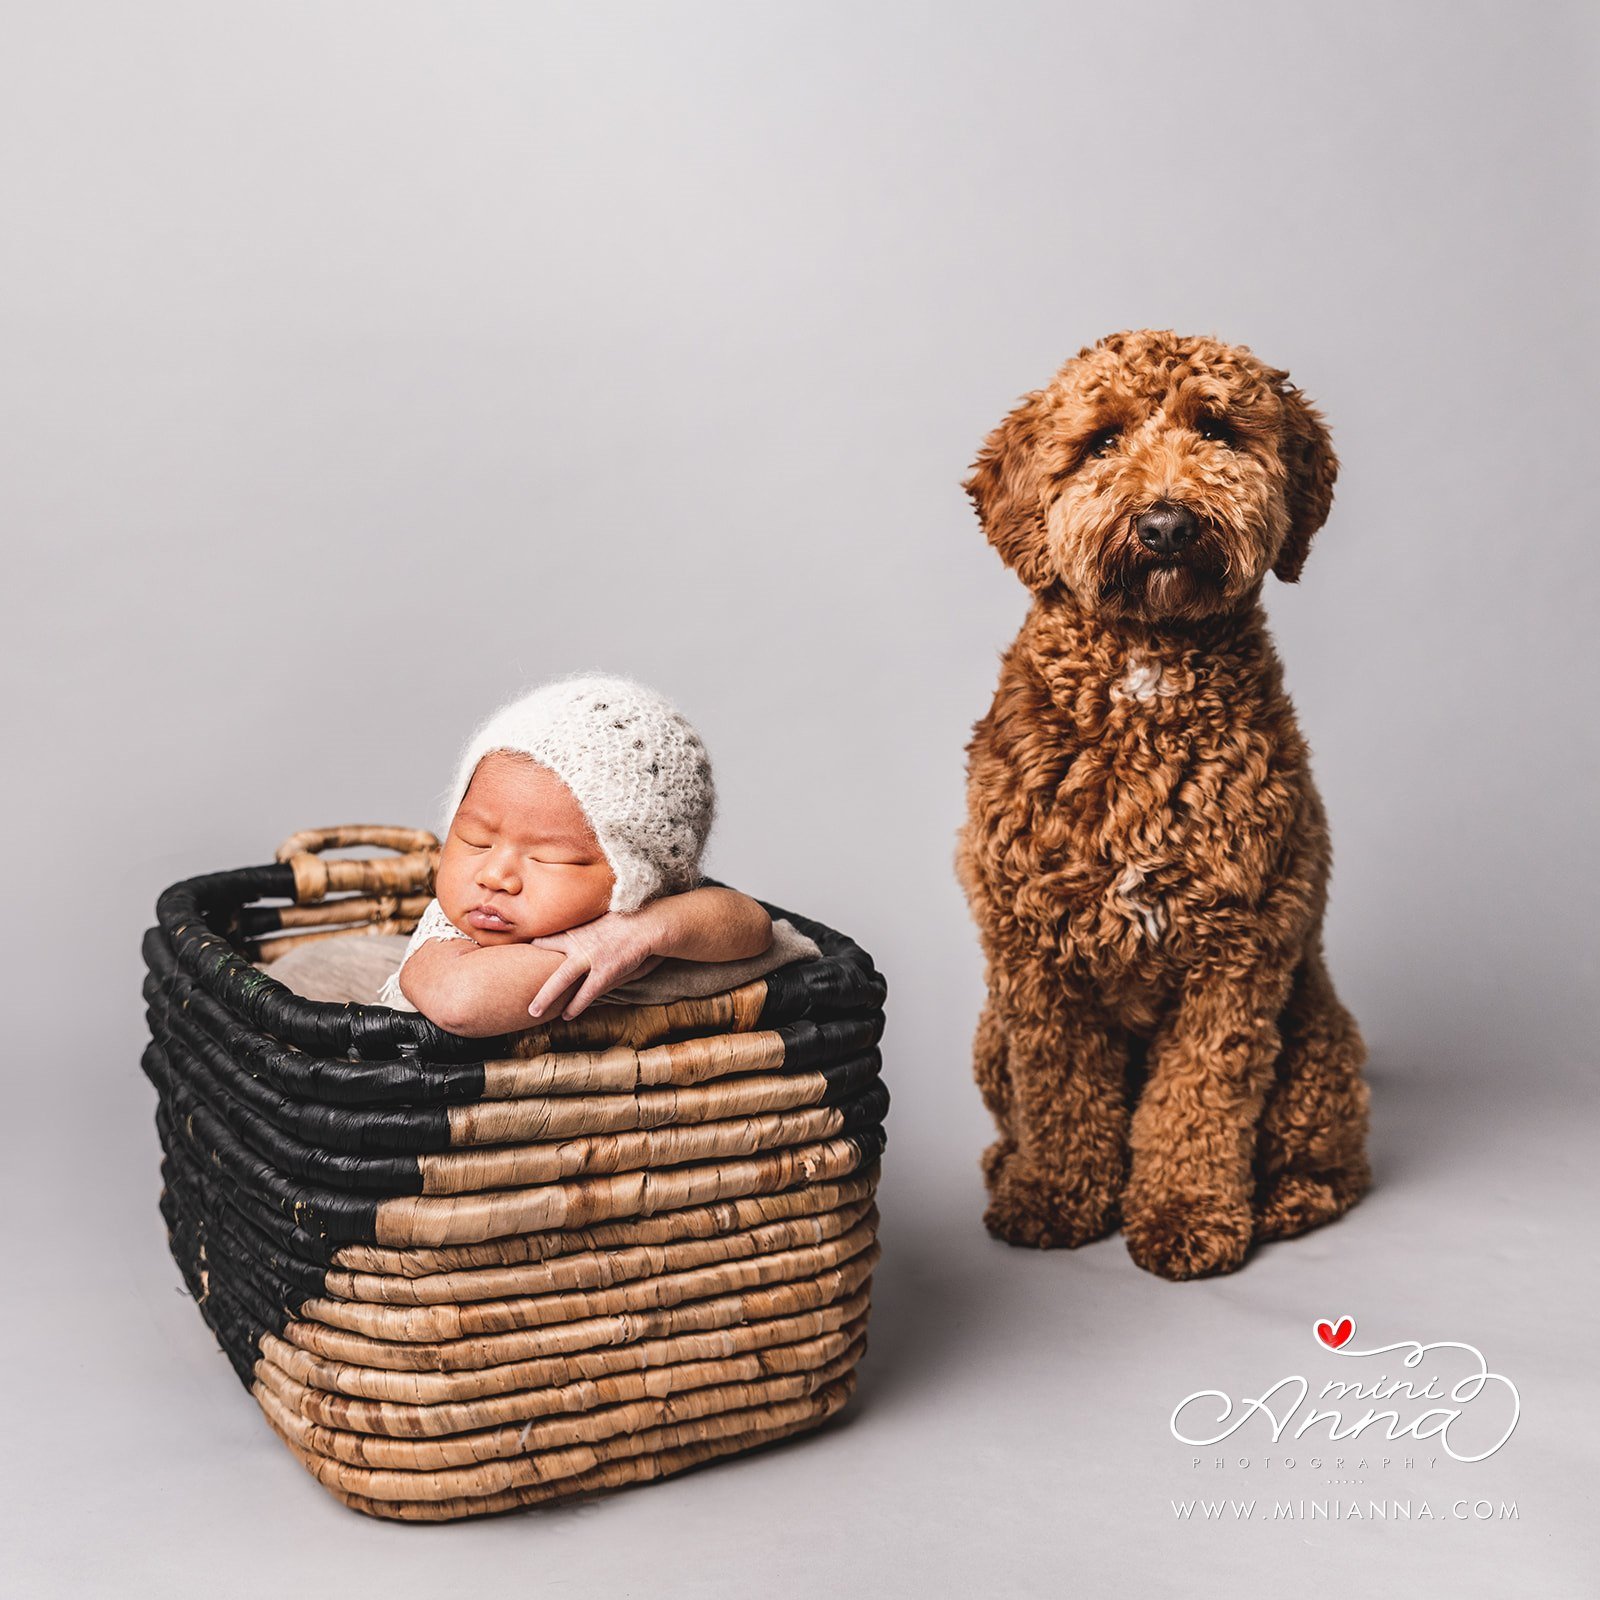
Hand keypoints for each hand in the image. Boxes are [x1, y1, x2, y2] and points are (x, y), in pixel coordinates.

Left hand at [525, 908, 665, 1020]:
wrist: (647, 924)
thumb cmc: (627, 918)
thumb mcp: (600, 917)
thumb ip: (585, 926)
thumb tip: (580, 929)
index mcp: (575, 928)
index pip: (545, 939)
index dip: (531, 949)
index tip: (519, 958)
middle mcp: (578, 942)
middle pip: (543, 958)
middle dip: (527, 973)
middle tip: (515, 987)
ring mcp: (590, 957)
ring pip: (560, 980)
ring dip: (546, 997)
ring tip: (533, 1011)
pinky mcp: (605, 971)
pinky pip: (586, 993)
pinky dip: (575, 1005)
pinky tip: (567, 1016)